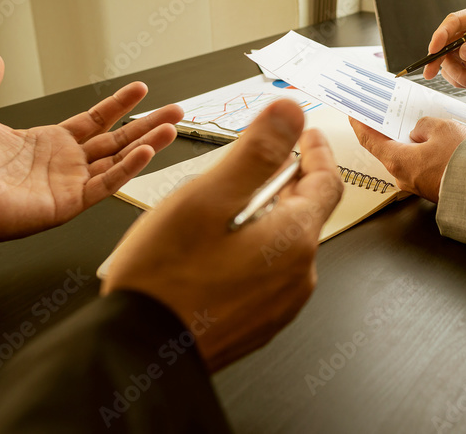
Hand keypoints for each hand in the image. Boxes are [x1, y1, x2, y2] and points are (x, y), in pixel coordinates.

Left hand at [0, 50, 182, 241]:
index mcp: (45, 143)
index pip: (94, 121)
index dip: (118, 105)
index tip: (141, 90)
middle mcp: (63, 164)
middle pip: (117, 141)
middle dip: (147, 124)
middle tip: (176, 110)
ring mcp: (68, 184)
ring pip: (119, 161)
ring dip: (147, 144)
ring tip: (172, 127)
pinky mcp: (67, 204)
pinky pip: (105, 185)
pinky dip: (127, 170)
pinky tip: (145, 151)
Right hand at [102, 99, 343, 371]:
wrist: (138, 353)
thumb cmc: (164, 280)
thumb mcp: (207, 198)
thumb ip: (256, 152)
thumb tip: (290, 113)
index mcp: (294, 240)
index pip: (326, 182)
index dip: (316, 151)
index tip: (305, 134)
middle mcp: (297, 276)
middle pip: (303, 213)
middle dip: (281, 183)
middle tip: (248, 165)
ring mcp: (280, 304)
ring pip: (283, 244)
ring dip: (262, 218)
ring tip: (217, 212)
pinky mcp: (258, 323)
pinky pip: (266, 274)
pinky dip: (251, 251)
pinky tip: (213, 252)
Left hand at [349, 116, 465, 202]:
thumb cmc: (464, 161)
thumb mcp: (441, 128)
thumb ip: (423, 125)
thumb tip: (420, 131)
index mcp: (397, 161)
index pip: (369, 140)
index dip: (360, 125)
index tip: (354, 115)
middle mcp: (403, 177)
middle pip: (389, 149)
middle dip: (391, 131)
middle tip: (392, 115)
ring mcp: (417, 185)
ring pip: (409, 157)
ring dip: (412, 143)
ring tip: (426, 127)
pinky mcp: (432, 188)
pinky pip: (423, 166)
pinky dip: (425, 153)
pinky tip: (439, 143)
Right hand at [423, 2, 465, 89]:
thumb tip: (465, 50)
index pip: (455, 21)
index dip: (441, 34)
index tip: (434, 48)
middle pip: (445, 42)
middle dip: (438, 59)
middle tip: (430, 73)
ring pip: (448, 60)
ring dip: (456, 75)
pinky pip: (454, 71)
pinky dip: (459, 80)